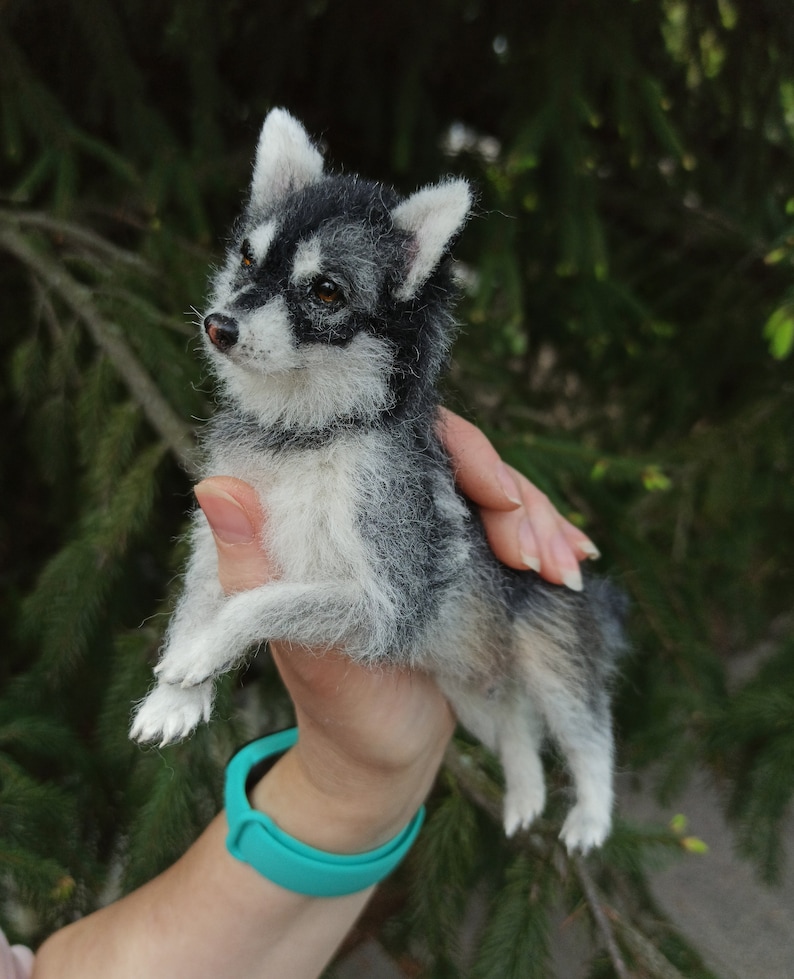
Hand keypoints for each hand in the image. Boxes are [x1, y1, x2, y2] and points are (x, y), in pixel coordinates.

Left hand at [192, 411, 600, 846]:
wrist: (378, 757)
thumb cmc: (329, 698)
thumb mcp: (291, 634)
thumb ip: (252, 566)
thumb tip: (214, 484)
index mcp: (343, 507)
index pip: (404, 439)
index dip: (461, 450)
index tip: (496, 494)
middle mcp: (390, 507)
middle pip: (465, 463)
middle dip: (516, 497)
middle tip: (543, 557)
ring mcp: (433, 533)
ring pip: (499, 496)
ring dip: (541, 523)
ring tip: (568, 568)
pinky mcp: (466, 564)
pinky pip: (515, 536)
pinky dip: (549, 541)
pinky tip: (579, 558)